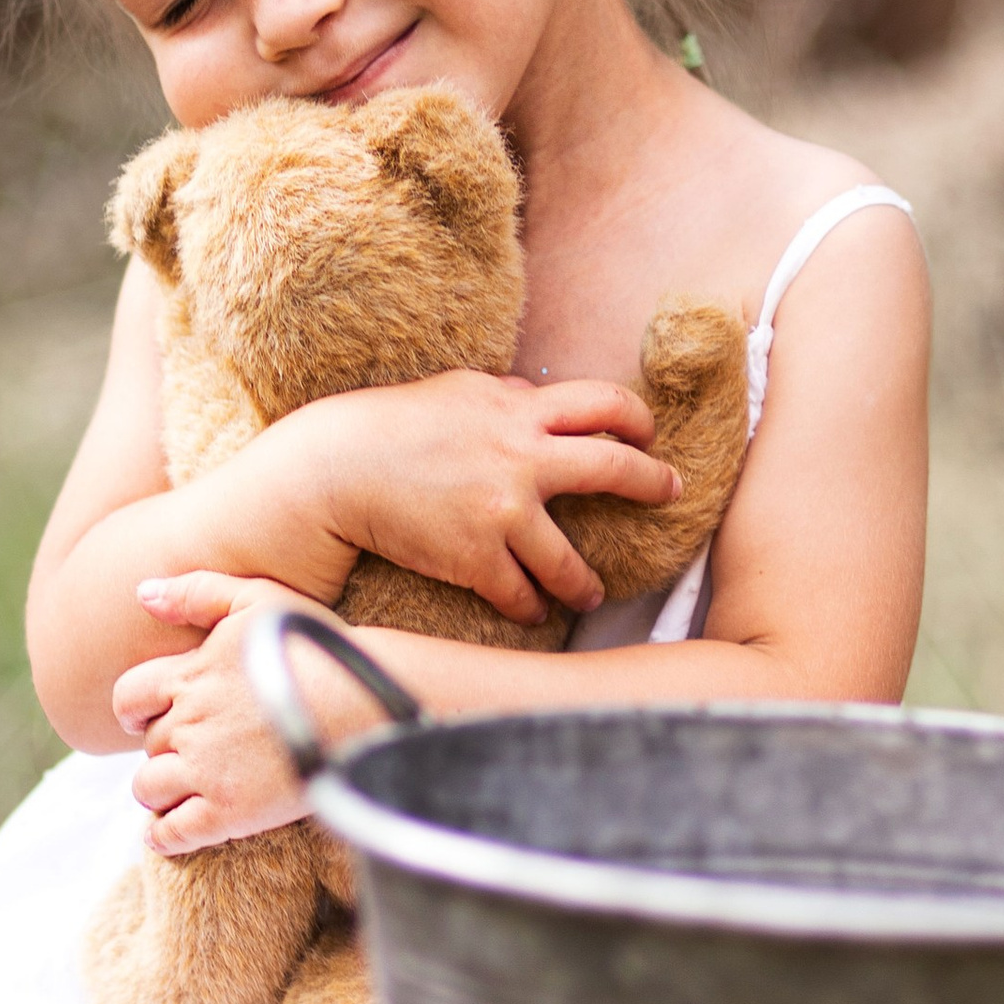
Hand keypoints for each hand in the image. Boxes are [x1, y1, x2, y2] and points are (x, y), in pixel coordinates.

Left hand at [115, 578, 318, 853]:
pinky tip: (168, 834)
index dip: (135, 711)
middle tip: (188, 754)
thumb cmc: (319, 647)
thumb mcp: (259, 599)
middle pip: (148, 746)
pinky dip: (162, 836)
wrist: (366, 701)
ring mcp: (205, 770)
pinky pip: (172, 832)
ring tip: (179, 793)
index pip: (129, 697)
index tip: (147, 718)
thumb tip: (140, 592)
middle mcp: (189, 724)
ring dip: (158, 791)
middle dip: (163, 750)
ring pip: (149, 789)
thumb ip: (197, 591)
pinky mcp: (228, 812)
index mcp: (190, 675)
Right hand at [294, 370, 681, 623]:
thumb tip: (535, 397)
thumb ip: (504, 398)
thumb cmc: (389, 425)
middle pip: (614, 467)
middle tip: (669, 493)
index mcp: (518, 412)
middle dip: (653, 482)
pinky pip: (521, 595)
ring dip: (586, 584)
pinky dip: (530, 607)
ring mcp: (503, 512)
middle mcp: (522, 458)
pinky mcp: (476, 558)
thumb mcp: (455, 392)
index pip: (603, 403)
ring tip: (591, 595)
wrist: (334, 470)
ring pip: (571, 561)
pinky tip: (532, 612)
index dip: (637, 418)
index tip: (648, 435)